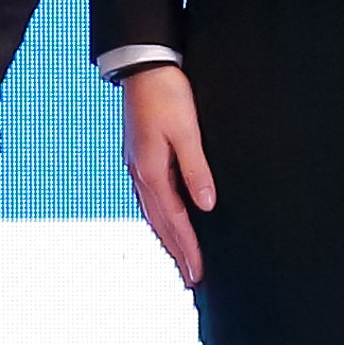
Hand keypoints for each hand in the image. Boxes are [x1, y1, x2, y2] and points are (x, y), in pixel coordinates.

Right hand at [119, 64, 215, 288]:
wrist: (142, 65)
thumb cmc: (166, 94)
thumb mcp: (186, 130)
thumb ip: (195, 168)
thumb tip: (206, 204)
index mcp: (151, 171)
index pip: (174, 220)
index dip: (187, 248)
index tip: (197, 272)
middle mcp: (141, 174)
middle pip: (160, 223)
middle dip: (176, 252)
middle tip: (190, 278)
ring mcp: (138, 166)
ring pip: (153, 213)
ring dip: (167, 238)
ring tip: (179, 259)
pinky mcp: (140, 157)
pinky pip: (150, 199)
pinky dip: (160, 218)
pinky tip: (165, 221)